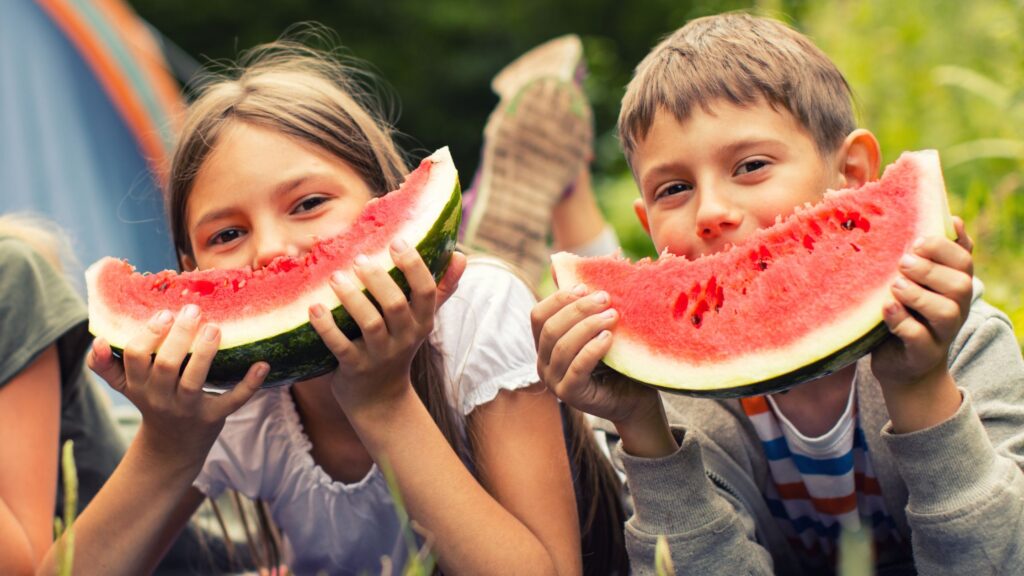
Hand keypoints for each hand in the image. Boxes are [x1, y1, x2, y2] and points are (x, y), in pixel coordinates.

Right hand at [87, 305, 267, 458]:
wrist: (172, 448)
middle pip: (165, 365)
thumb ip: (106, 366)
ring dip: (205, 353)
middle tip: (192, 310)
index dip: (147, 335)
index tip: (162, 313)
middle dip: (177, 337)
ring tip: (215, 328)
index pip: (135, 357)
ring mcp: (188, 409)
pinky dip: (249, 384)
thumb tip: (97, 340)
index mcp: (139, 385)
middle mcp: (161, 398)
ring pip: (193, 381)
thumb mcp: (127, 387)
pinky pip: (232, 401)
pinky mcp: (213, 418)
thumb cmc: (152, 402)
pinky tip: (262, 364)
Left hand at [308, 240, 464, 416]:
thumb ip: (440, 288)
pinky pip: (339, 346)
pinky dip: (327, 326)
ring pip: (370, 323)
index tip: (397, 241)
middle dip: (378, 279)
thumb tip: (460, 255)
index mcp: (422, 321)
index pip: (426, 291)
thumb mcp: (422, 321)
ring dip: (352, 298)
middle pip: (396, 305)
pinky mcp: (354, 368)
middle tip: (359, 257)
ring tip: (334, 276)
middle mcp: (405, 338)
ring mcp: (379, 354)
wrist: (380, 398)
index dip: (414, 265)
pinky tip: (314, 307)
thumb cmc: (398, 346)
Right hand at [531, 285, 661, 425]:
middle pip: (550, 328)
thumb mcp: (599, 327)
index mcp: (545, 344)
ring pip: (562, 346)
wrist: (635, 397)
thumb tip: (562, 264)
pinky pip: (577, 367)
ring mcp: (553, 381)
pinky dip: (592, 349)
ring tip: (613, 317)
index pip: (538, 315)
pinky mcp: (570, 395)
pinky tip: (609, 338)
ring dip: (588, 326)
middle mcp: (543, 363)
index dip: (559, 298)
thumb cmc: (617, 360)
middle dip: (578, 309)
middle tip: (606, 298)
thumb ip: (584, 304)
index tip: (585, 287)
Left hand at [871, 218, 972, 428]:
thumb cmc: (908, 315)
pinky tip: (886, 308)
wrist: (904, 368)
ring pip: (944, 312)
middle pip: (960, 285)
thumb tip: (954, 218)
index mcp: (954, 286)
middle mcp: (955, 309)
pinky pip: (918, 337)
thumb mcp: (920, 284)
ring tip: (894, 285)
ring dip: (918, 294)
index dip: (943, 247)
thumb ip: (934, 256)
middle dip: (931, 269)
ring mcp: (941, 334)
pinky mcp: (922, 354)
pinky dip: (901, 320)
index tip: (916, 241)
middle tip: (903, 262)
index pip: (963, 260)